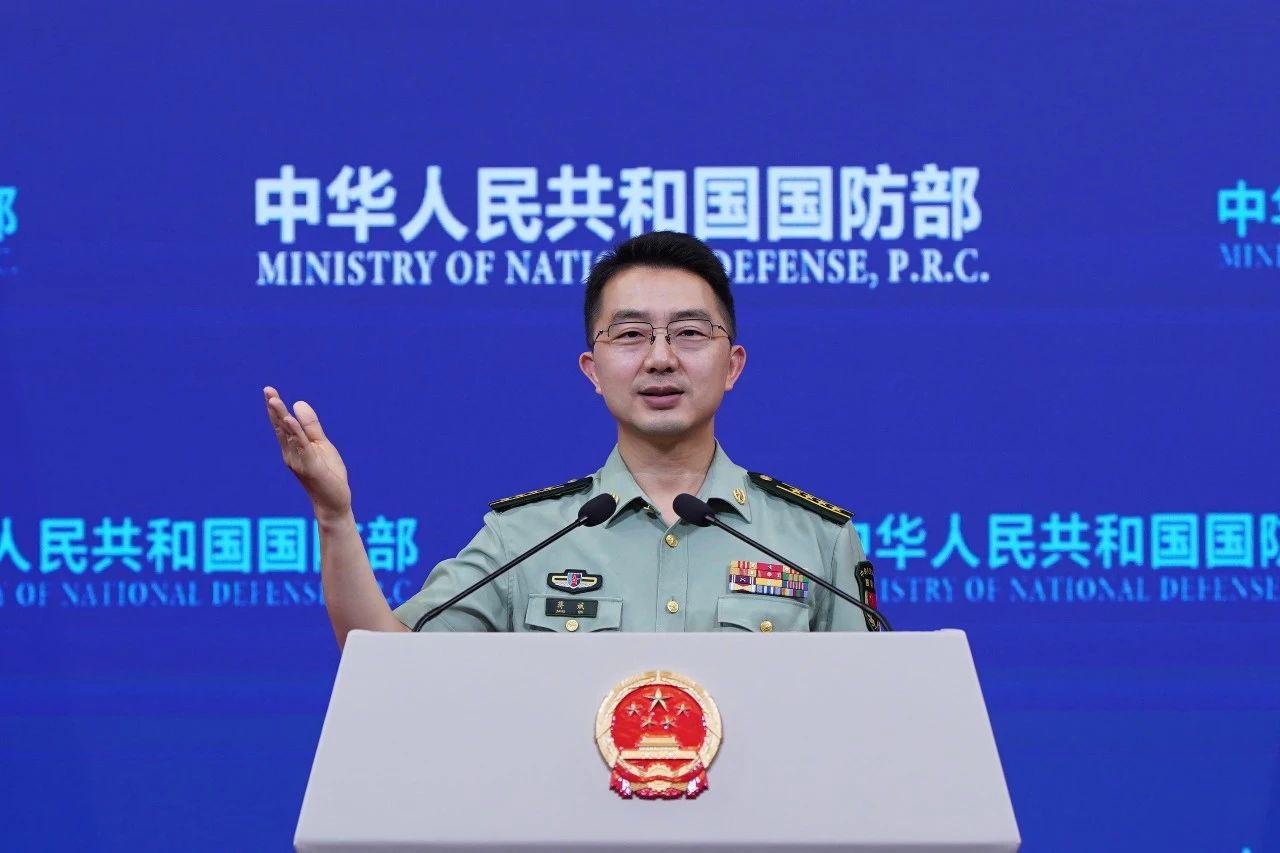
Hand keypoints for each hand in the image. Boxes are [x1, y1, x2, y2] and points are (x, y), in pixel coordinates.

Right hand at [263, 386, 351, 520]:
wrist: (334, 501)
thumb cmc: (327, 473)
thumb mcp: (321, 444)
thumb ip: (310, 426)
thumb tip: (298, 403)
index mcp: (293, 448)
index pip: (283, 425)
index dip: (276, 408)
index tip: (268, 390)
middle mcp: (291, 454)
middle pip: (282, 427)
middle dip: (275, 409)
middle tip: (267, 390)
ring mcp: (300, 461)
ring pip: (290, 435)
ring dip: (282, 417)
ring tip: (274, 401)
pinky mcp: (311, 467)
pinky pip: (303, 448)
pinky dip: (296, 434)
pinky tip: (290, 421)